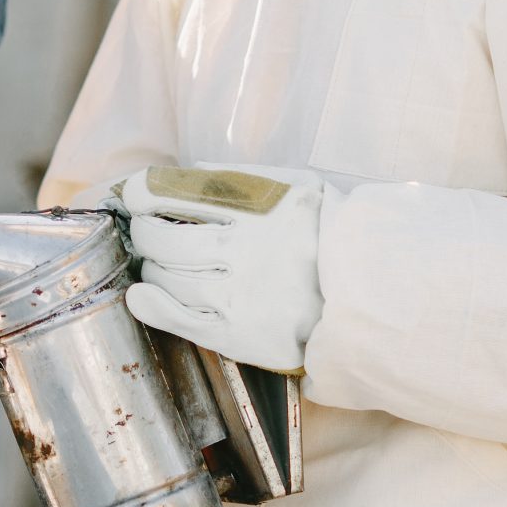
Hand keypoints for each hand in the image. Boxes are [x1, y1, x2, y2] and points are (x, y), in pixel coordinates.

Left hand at [109, 165, 331, 373]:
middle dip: (145, 232)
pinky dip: (152, 307)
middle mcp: (244, 250)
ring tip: (158, 263)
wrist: (370, 294)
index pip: (176, 193)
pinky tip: (140, 298)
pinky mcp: (240, 335)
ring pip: (168, 278)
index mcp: (257, 207)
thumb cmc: (328, 236)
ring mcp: (240, 295)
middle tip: (146, 232)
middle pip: (164, 238)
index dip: (142, 193)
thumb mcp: (298, 187)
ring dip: (151, 267)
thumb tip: (188, 171)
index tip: (135, 195)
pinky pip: (181, 321)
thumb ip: (243, 177)